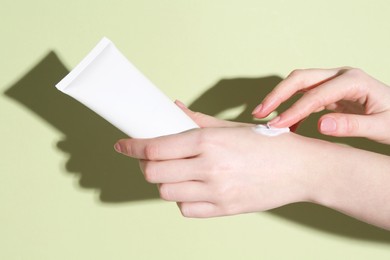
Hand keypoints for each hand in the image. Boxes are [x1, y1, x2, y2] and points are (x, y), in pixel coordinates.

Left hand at [114, 101, 315, 216]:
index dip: (132, 146)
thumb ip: (197, 120)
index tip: (122, 144)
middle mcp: (209, 167)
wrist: (301, 169)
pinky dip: (182, 199)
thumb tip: (173, 108)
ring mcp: (216, 191)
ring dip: (163, 181)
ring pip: (166, 192)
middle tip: (149, 158)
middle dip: (144, 165)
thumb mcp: (232, 127)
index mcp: (209, 141)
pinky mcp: (224, 209)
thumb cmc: (268, 144)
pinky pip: (186, 209)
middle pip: (153, 172)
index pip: (155, 147)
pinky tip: (191, 188)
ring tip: (173, 172)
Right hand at [252, 67, 389, 143]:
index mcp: (353, 81)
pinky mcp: (331, 93)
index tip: (277, 125)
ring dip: (280, 98)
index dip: (294, 110)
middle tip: (259, 112)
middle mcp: (341, 76)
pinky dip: (293, 110)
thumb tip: (320, 125)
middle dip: (277, 94)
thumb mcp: (381, 127)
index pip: (315, 95)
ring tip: (263, 116)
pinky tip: (287, 126)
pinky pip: (305, 98)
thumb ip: (352, 126)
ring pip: (299, 85)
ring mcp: (334, 83)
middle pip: (301, 79)